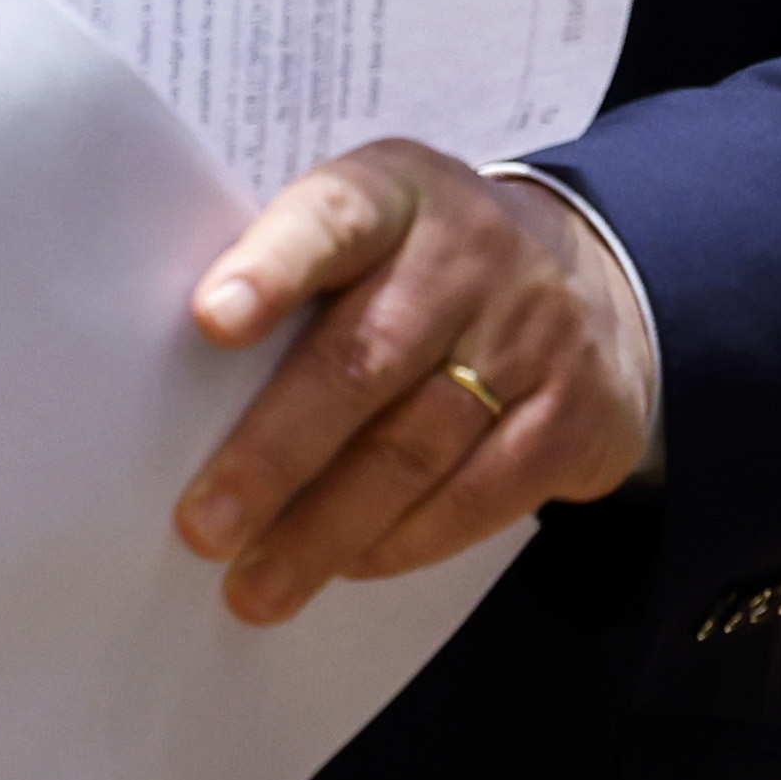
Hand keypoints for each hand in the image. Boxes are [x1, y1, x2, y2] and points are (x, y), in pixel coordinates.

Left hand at [174, 144, 652, 623]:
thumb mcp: (376, 232)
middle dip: (274, 454)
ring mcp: (532, 335)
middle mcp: (470, 255)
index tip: (210, 322)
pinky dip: (403, 541)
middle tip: (205, 526)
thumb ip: (297, 280)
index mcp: (398, 194)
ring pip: (415, 446)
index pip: (333, 218)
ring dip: (325, 529)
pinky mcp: (574, 414)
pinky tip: (348, 566)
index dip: (273, 268)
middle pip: (364, 360)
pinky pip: (478, 495)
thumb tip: (179, 394)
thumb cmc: (430, 270)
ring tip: (256, 585)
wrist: (601, 284)